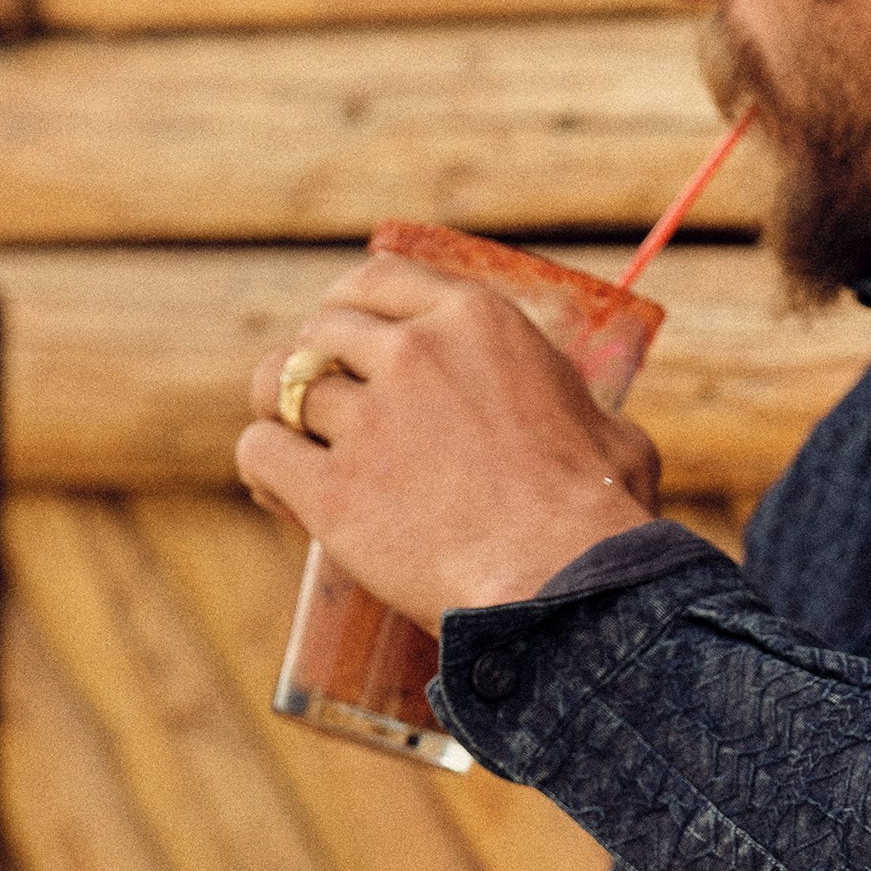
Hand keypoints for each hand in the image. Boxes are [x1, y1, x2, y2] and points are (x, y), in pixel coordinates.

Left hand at [238, 250, 660, 626]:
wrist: (567, 591)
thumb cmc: (602, 522)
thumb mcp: (610, 436)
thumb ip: (571, 410)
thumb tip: (580, 421)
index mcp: (478, 321)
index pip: (379, 279)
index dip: (350, 306)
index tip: (346, 336)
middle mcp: (414, 353)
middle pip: (322, 330)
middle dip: (316, 363)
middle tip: (324, 405)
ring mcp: (368, 420)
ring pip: (279, 386)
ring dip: (279, 412)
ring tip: (291, 443)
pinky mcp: (333, 490)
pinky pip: (261, 452)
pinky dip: (264, 470)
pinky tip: (280, 493)